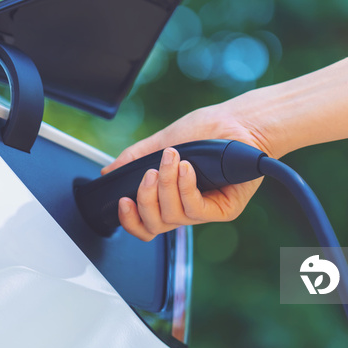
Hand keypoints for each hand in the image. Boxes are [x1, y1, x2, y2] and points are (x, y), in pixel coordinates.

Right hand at [101, 100, 275, 240]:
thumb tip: (109, 172)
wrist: (238, 122)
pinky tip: (186, 169)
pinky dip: (185, 188)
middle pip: (154, 225)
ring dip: (166, 186)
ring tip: (172, 160)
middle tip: (149, 173)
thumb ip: (135, 158)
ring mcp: (204, 211)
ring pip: (173, 217)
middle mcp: (186, 207)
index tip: (123, 201)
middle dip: (146, 200)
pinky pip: (195, 211)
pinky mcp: (223, 210)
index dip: (130, 220)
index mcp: (170, 197)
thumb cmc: (207, 130)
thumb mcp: (163, 141)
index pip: (145, 223)